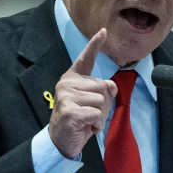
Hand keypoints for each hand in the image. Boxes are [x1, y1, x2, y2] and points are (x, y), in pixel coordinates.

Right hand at [48, 29, 116, 157]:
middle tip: (91, 114)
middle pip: (102, 86)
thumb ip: (103, 91)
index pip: (86, 58)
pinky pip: (96, 114)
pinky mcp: (69, 111)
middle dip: (104, 104)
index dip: (95, 44)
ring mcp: (66, 96)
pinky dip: (96, 124)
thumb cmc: (79, 119)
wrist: (61, 140)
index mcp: (73, 78)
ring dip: (100, 116)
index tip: (104, 31)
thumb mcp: (95, 103)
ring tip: (87, 121)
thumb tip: (111, 86)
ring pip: (101, 101)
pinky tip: (85, 127)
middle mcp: (67, 83)